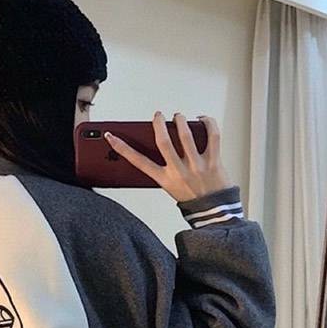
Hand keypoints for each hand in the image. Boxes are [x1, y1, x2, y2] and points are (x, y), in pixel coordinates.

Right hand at [104, 112, 231, 202]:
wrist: (214, 212)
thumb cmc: (192, 198)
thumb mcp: (171, 187)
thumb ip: (164, 169)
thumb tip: (162, 145)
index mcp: (165, 179)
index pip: (139, 161)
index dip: (123, 148)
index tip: (112, 136)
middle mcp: (179, 172)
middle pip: (163, 142)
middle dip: (158, 124)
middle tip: (158, 115)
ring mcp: (197, 166)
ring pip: (186, 136)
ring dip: (180, 121)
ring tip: (179, 116)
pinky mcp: (214, 161)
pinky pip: (212, 136)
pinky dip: (208, 123)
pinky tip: (203, 120)